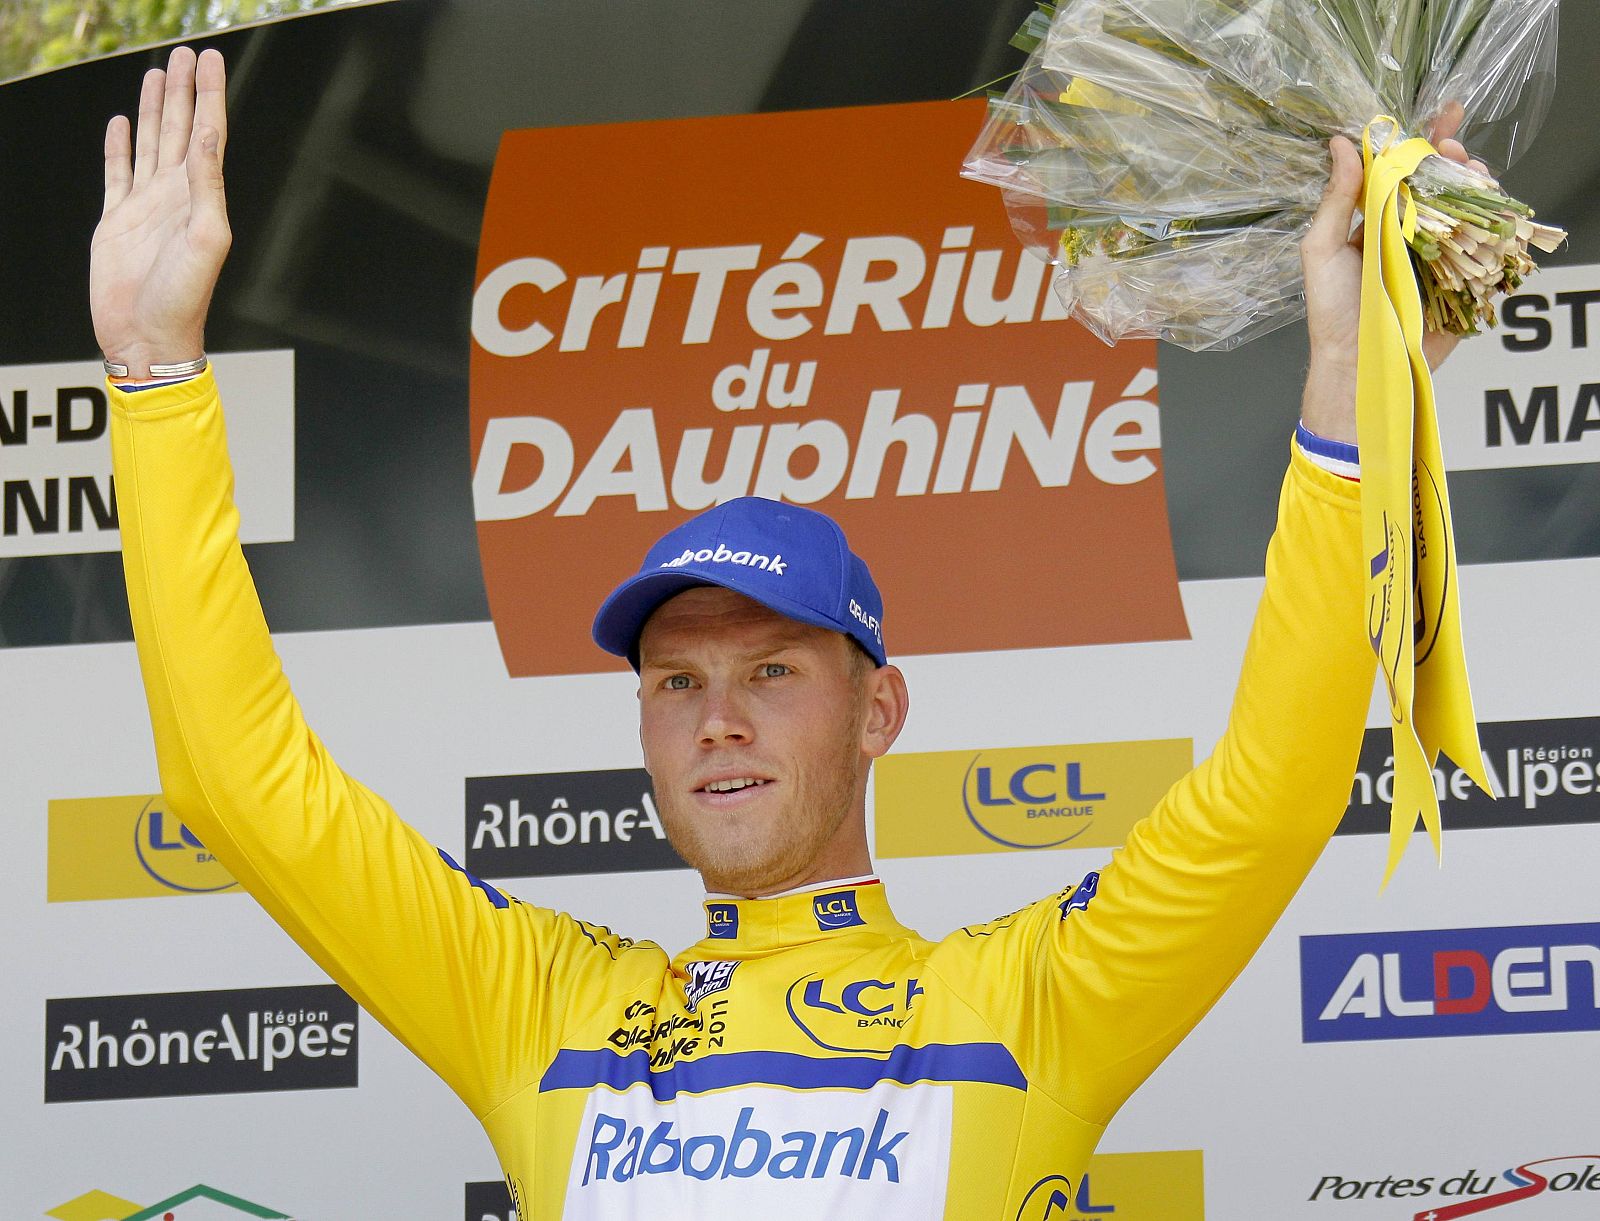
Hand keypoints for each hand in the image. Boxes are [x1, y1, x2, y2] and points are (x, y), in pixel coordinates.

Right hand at [91, 46, 230, 377]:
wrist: (147, 336)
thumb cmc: (182, 299)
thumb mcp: (205, 239)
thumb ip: (208, 187)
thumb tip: (211, 137)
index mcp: (201, 197)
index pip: (209, 133)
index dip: (209, 94)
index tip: (209, 59)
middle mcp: (176, 196)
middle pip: (181, 129)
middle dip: (184, 91)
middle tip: (185, 54)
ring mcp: (146, 206)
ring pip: (152, 143)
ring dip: (156, 109)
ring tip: (158, 75)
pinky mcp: (117, 220)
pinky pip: (117, 172)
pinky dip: (120, 146)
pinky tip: (125, 124)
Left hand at [1298, 103, 1488, 442]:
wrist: (1357, 364)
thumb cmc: (1332, 311)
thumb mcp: (1321, 250)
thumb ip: (1335, 199)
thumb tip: (1342, 145)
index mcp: (1376, 220)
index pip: (1402, 171)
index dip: (1422, 142)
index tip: (1444, 113)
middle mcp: (1408, 232)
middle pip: (1441, 183)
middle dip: (1452, 158)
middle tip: (1453, 146)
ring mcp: (1438, 254)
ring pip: (1467, 208)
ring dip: (1474, 183)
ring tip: (1470, 170)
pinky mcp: (1460, 279)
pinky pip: (1484, 244)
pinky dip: (1492, 223)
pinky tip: (1488, 207)